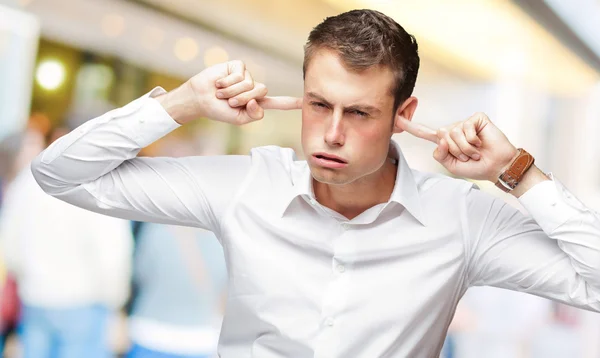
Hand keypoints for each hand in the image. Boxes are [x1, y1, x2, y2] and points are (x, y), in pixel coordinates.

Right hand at [156, 60, 300, 124]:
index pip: (277, 103)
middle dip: (243, 99)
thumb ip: (252, 115)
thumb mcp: (238, 119)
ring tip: (221, 93)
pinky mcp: (238, 66)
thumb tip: (257, 101)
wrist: (199, 99)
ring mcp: (247, 76)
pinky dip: (227, 83)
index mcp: (257, 103)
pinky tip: (219, 83)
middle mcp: (254, 88)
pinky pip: (239, 75)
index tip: (305, 101)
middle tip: (229, 102)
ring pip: (249, 84)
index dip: (290, 103)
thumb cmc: (218, 110)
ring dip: (232, 91)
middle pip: (260, 92)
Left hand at [398, 112, 518, 181]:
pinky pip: (466, 128)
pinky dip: (473, 140)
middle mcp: (453, 130)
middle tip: (468, 156)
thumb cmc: (476, 167)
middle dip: (454, 150)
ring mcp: (464, 123)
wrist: (497, 167)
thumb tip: (440, 139)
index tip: (396, 119)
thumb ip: (440, 155)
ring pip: (453, 134)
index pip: (425, 133)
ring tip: (475, 151)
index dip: (410, 127)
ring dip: (465, 148)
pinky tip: (480, 143)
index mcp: (444, 141)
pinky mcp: (477, 119)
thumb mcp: (452, 165)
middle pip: (441, 136)